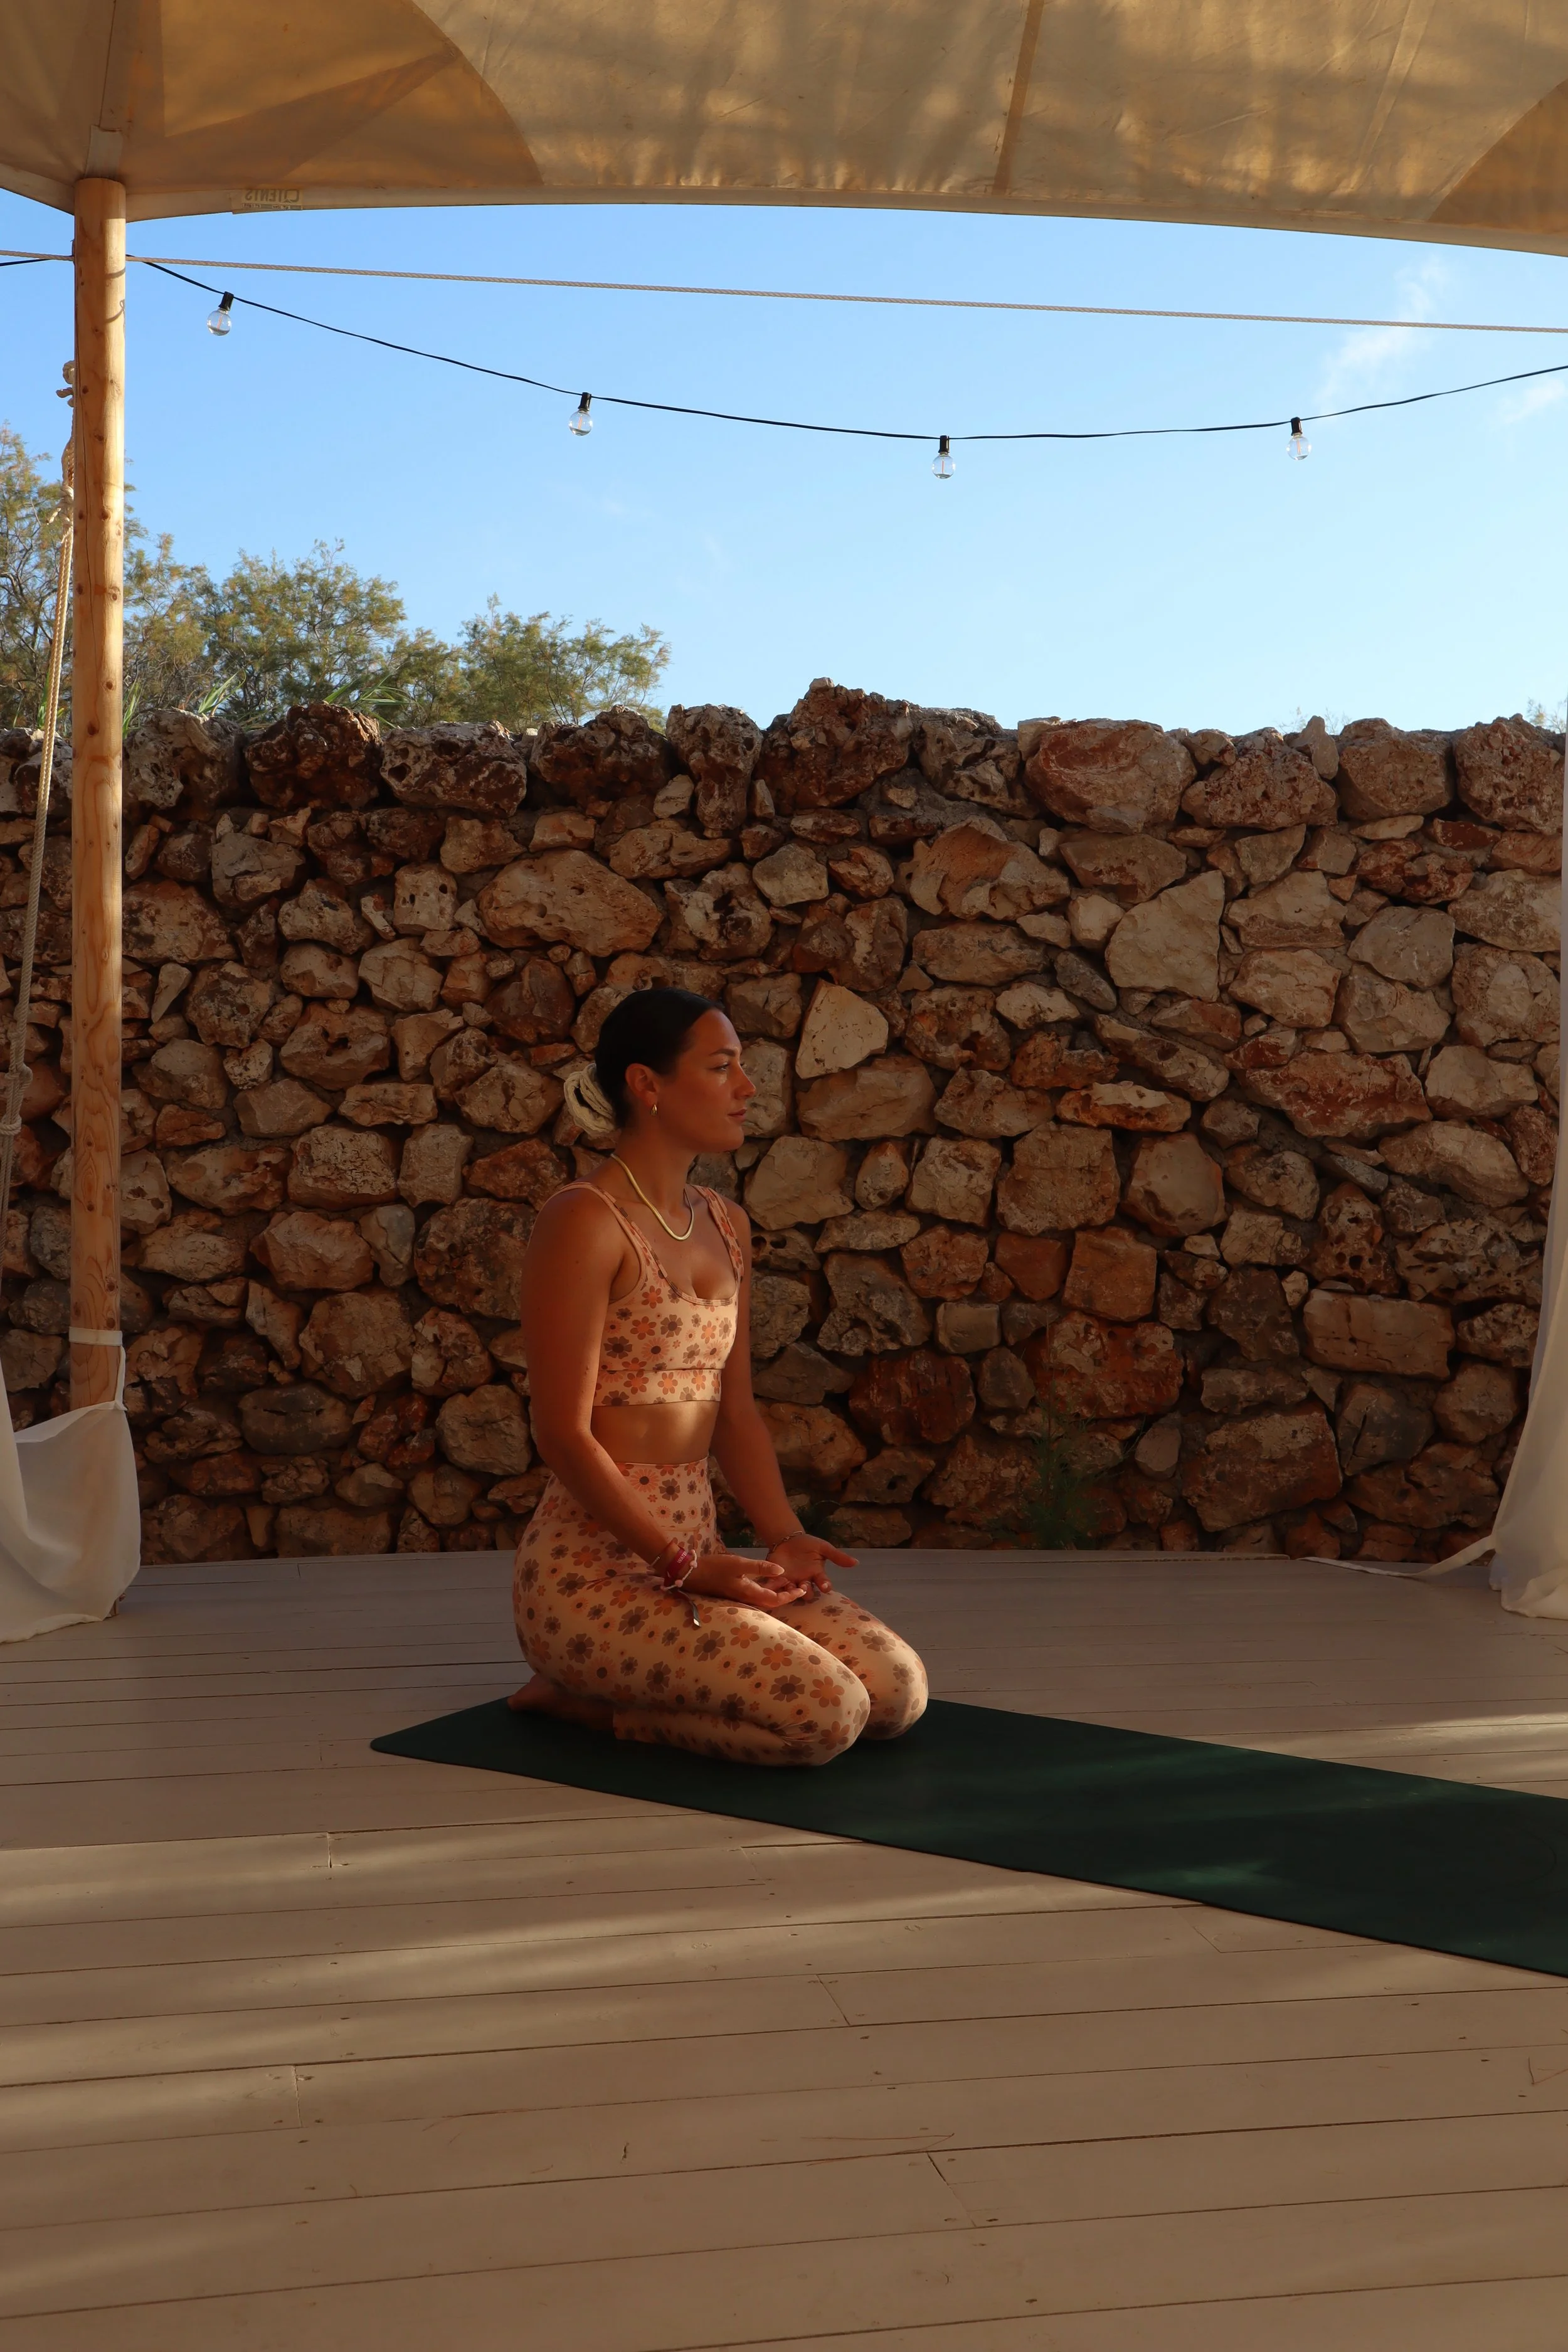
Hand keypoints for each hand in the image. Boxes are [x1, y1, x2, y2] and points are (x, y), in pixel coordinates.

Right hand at [684, 1551, 814, 1610]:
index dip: (790, 1596)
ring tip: (788, 1584)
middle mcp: (746, 1598)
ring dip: (776, 1593)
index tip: (802, 1589)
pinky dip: (766, 1590)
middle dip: (786, 1596)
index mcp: (749, 1593)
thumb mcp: (739, 1564)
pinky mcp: (735, 1592)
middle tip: (799, 1587)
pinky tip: (769, 1581)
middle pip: (771, 1602)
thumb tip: (782, 1571)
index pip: (775, 1600)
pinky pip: (755, 1595)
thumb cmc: (715, 1568)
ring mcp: (740, 1597)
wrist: (691, 1574)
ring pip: (763, 1599)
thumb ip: (760, 1567)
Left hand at [763, 1532, 855, 1595]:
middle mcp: (805, 1581)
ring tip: (790, 1587)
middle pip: (807, 1592)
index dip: (825, 1585)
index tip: (826, 1587)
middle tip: (805, 1586)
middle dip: (807, 1591)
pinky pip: (776, 1586)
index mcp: (817, 1574)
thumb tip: (856, 1562)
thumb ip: (837, 1556)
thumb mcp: (823, 1547)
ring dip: (791, 1592)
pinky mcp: (777, 1579)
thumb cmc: (807, 1544)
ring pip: (792, 1592)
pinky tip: (774, 1584)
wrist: (787, 1539)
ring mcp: (791, 1582)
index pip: (823, 1583)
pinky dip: (775, 1587)